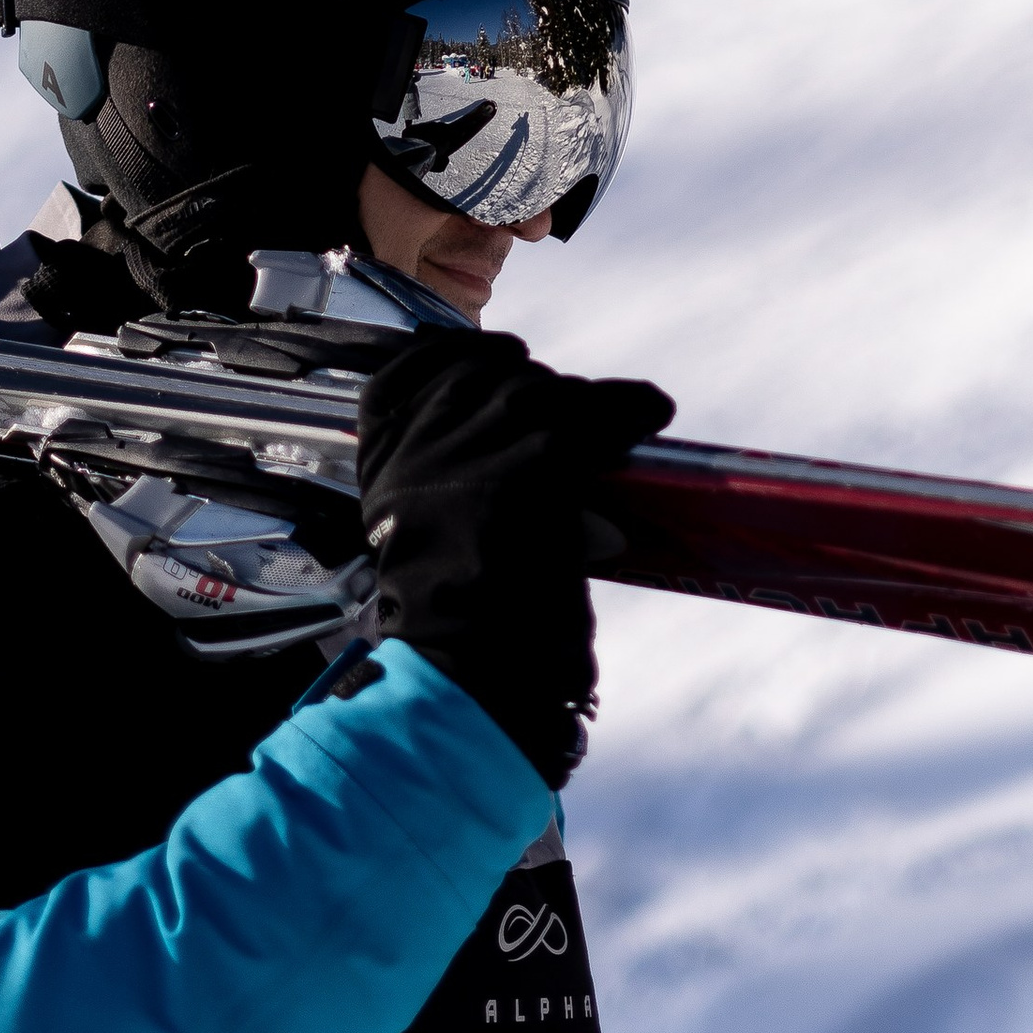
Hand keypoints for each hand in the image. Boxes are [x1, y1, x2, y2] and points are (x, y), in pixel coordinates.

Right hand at [356, 328, 672, 783]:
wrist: (467, 675)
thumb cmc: (453, 627)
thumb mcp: (419, 533)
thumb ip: (443, 483)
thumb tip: (512, 445)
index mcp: (382, 459)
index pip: (413, 371)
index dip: (458, 358)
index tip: (498, 358)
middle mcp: (419, 440)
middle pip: (486, 375)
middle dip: (533, 385)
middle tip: (571, 409)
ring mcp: (473, 445)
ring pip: (539, 392)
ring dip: (582, 400)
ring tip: (618, 413)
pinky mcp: (532, 460)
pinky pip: (591, 414)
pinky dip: (628, 407)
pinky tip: (651, 410)